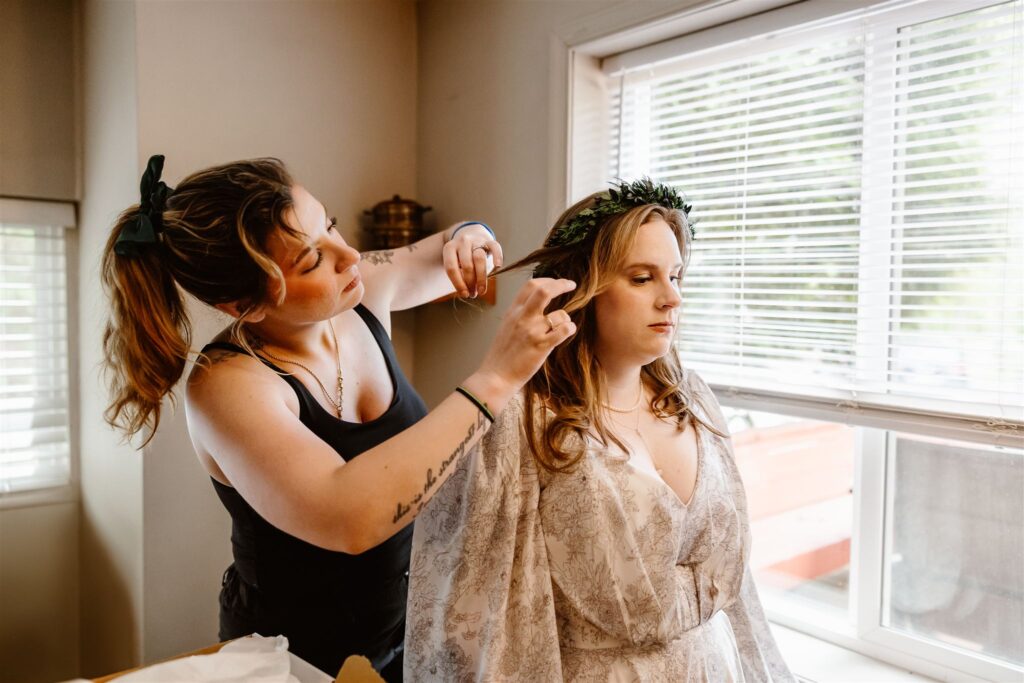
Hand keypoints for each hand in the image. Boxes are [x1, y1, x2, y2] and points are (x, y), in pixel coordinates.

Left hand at [442, 223, 503, 297]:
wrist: (471, 235)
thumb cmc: (462, 256)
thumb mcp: (456, 263)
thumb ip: (460, 276)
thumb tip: (467, 293)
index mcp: (449, 248)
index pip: (451, 268)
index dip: (458, 283)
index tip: (464, 294)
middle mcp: (462, 242)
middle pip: (467, 265)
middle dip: (470, 282)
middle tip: (474, 294)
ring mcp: (476, 240)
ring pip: (479, 258)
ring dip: (481, 278)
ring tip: (482, 290)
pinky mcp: (489, 240)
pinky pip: (494, 247)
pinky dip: (497, 256)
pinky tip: (497, 266)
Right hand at [464, 278, 577, 412]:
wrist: (495, 377)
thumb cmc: (502, 354)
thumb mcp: (507, 326)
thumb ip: (520, 313)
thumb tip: (536, 302)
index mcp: (513, 311)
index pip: (531, 285)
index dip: (548, 280)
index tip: (557, 282)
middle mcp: (522, 318)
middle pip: (544, 290)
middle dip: (561, 284)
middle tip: (571, 285)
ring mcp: (531, 331)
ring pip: (560, 314)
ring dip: (566, 318)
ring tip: (563, 325)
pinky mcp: (541, 346)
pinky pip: (564, 330)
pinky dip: (570, 328)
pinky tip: (567, 332)